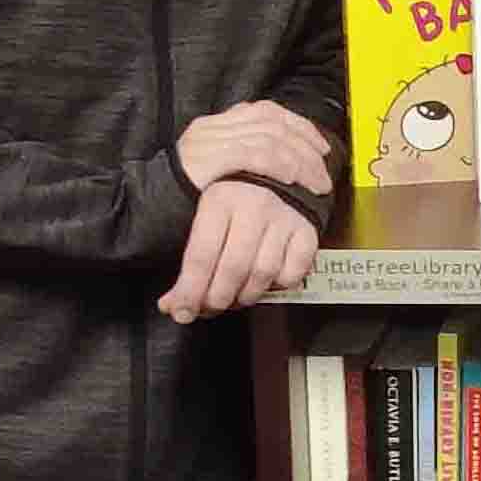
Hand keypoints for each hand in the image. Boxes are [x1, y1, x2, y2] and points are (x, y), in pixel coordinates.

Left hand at [159, 180, 316, 322]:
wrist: (279, 169)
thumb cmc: (233, 195)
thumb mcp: (203, 208)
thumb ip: (187, 256)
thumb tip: (172, 303)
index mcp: (220, 198)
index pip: (201, 256)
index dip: (189, 291)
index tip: (180, 311)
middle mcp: (254, 206)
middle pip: (233, 270)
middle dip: (216, 299)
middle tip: (206, 308)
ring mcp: (284, 219)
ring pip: (263, 275)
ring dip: (245, 297)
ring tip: (233, 297)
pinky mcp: (308, 231)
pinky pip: (292, 274)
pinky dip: (277, 286)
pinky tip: (264, 280)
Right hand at [175, 99, 333, 198]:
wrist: (141, 213)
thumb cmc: (180, 203)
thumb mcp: (216, 176)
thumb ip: (241, 165)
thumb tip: (281, 170)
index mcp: (215, 126)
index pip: (266, 111)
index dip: (299, 126)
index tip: (320, 147)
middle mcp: (213, 127)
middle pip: (273, 121)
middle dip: (306, 144)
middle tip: (325, 170)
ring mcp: (209, 141)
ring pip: (269, 137)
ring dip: (300, 160)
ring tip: (316, 182)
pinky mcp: (207, 159)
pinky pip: (253, 154)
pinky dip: (280, 164)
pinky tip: (294, 178)